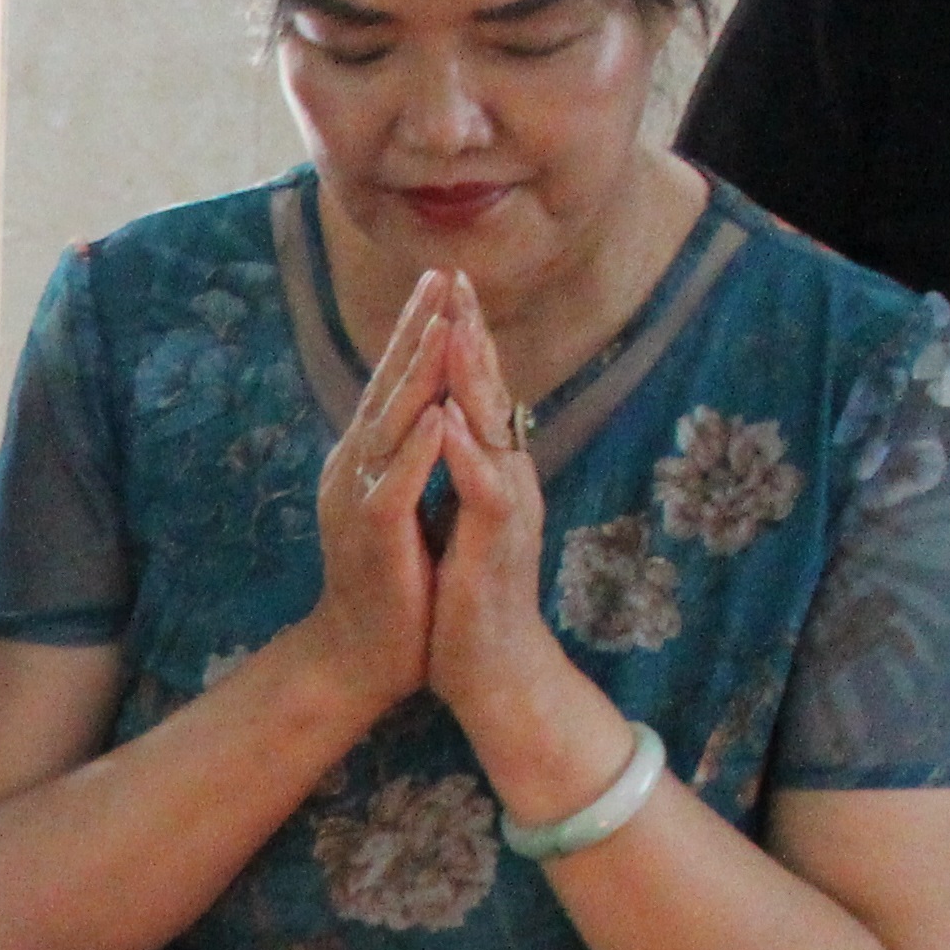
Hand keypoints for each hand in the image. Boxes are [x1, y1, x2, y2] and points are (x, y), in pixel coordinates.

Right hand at [299, 268, 451, 718]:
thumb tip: (426, 410)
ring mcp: (360, 500)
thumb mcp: (398, 506)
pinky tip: (436, 414)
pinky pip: (396, 484)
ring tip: (442, 324)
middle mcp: (355, 470)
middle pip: (389, 387)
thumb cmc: (390, 584)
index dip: (416, 331)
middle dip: (416, 330)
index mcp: (365, 460)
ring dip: (417, 373)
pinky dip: (416, 449)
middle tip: (441, 277)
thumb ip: (406, 458)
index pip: (394, 384)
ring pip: (391, 425)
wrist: (360, 655)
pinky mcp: (374, 536)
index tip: (442, 282)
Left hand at [424, 274, 634, 826]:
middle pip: (492, 394)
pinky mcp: (497, 545)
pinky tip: (452, 420)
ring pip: (493, 429)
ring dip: (474, 376)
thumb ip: (457, 475)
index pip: (476, 394)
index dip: (461, 341)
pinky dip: (466, 453)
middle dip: (472, 335)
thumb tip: (445, 429)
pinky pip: (483, 490)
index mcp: (491, 473)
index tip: (441, 288)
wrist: (491, 672)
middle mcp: (507, 480)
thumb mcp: (456, 523)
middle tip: (455, 277)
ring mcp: (508, 509)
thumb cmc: (467, 601)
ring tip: (456, 323)